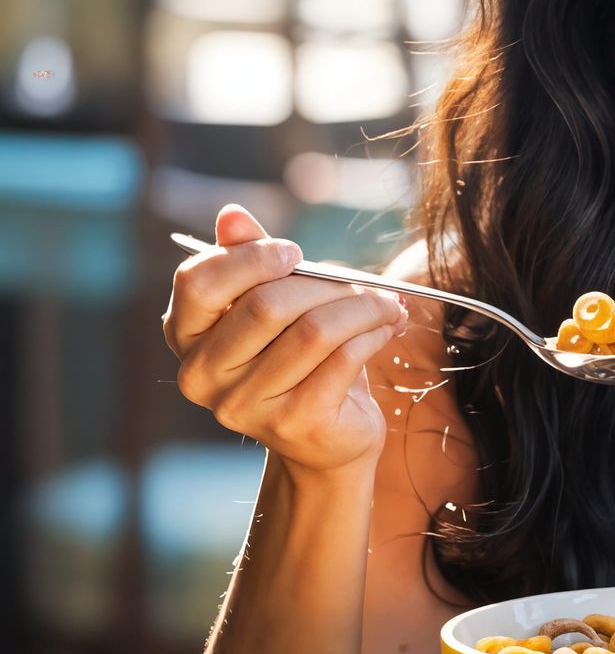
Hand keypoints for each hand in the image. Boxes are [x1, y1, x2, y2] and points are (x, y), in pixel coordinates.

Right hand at [163, 203, 408, 477]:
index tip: (295, 253)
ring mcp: (246, 404)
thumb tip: (232, 214)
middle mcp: (202, 376)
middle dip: (327, 285)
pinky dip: (374, 334)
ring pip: (313, 330)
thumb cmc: (299, 359)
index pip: (198, 282)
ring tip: (388, 304)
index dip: (250, 258)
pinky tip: (388, 328)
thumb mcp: (275, 305)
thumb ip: (251, 260)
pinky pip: (343, 359)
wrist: (329, 439)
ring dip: (363, 308)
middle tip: (365, 284)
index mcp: (186, 336)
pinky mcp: (295, 422)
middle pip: (266, 304)